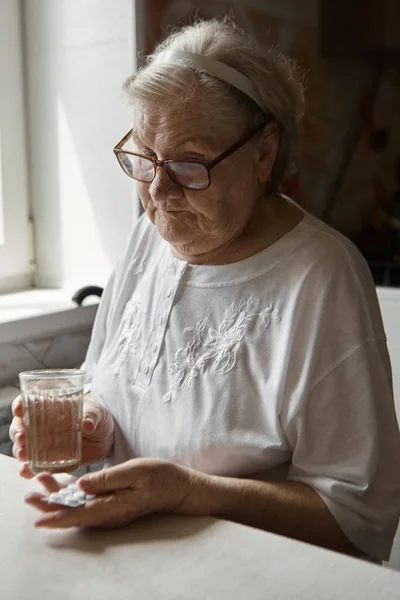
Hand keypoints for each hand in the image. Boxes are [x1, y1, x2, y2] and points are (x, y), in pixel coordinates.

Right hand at [9, 392, 113, 477]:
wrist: (106, 438)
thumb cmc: (97, 418)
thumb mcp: (96, 413)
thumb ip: (91, 417)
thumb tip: (87, 425)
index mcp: (48, 408)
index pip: (27, 404)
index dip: (20, 406)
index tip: (20, 410)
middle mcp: (41, 426)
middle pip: (20, 428)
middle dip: (18, 433)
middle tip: (22, 438)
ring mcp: (43, 444)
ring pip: (24, 448)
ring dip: (20, 451)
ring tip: (24, 455)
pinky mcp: (50, 461)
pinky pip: (35, 466)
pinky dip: (28, 470)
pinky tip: (27, 471)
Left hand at [24, 458, 203, 528]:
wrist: (179, 488)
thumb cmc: (160, 477)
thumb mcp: (136, 471)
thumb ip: (108, 479)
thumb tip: (81, 486)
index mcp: (114, 506)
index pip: (79, 514)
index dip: (57, 515)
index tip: (38, 516)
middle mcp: (110, 514)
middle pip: (74, 513)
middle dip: (51, 505)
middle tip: (30, 496)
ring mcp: (112, 511)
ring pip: (79, 508)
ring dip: (60, 498)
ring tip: (42, 483)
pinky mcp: (114, 505)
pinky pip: (88, 504)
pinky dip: (73, 496)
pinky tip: (64, 486)